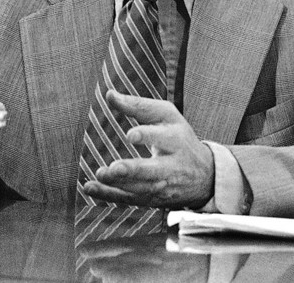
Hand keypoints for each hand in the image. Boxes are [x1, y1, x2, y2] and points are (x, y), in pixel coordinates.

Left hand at [81, 91, 214, 209]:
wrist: (204, 176)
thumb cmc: (179, 138)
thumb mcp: (167, 116)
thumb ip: (138, 106)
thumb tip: (109, 94)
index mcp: (176, 140)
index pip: (163, 138)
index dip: (147, 136)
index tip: (130, 135)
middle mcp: (171, 166)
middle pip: (153, 170)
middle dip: (134, 170)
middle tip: (115, 167)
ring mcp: (162, 186)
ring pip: (140, 188)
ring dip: (119, 183)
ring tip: (100, 174)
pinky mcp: (152, 200)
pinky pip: (129, 199)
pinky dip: (108, 195)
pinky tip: (90, 188)